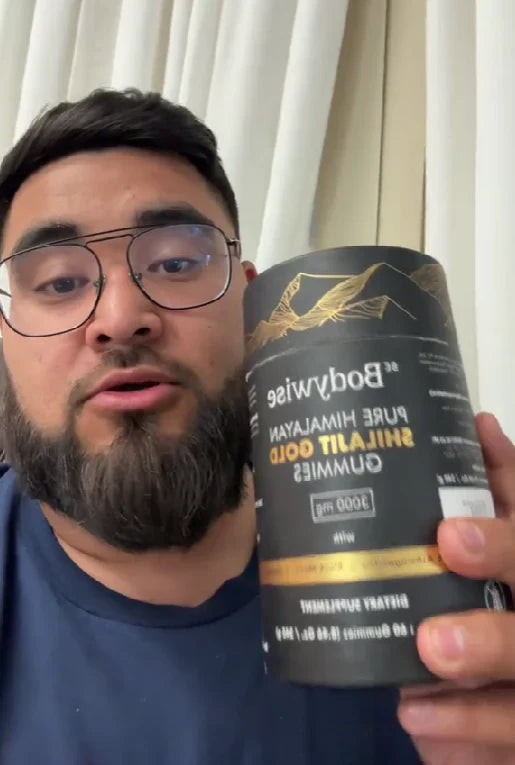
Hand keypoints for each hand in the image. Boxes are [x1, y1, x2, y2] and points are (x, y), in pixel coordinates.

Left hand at [397, 413, 514, 764]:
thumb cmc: (514, 582)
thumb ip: (508, 488)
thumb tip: (478, 424)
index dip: (501, 546)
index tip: (449, 538)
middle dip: (495, 644)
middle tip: (432, 642)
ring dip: (474, 715)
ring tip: (412, 705)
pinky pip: (505, 751)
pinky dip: (465, 747)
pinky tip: (426, 735)